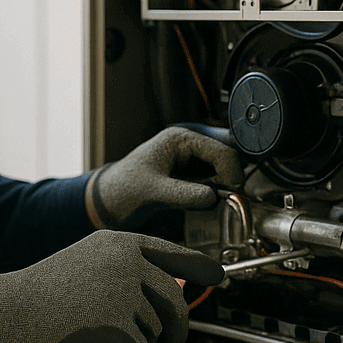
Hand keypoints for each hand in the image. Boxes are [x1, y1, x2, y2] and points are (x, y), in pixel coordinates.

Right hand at [0, 231, 223, 342]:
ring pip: (154, 331)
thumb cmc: (46, 293)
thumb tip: (174, 296)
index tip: (218, 276)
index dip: (198, 266)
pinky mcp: (118, 324)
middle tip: (175, 341)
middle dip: (178, 326)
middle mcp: (128, 262)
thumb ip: (129, 274)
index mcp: (120, 244)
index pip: (171, 253)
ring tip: (99, 336)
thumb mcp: (90, 266)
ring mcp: (124, 292)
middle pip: (174, 300)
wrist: (12, 309)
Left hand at [86, 126, 243, 229]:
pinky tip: (210, 202)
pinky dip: (216, 192)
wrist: (107, 201)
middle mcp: (187, 146)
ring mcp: (189, 161)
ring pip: (222, 170)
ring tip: (218, 201)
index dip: (232, 172)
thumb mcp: (154, 192)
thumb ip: (184, 195)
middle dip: (231, 178)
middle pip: (226, 158)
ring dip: (225, 186)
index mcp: (179, 139)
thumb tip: (214, 198)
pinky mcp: (188, 176)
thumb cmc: (122, 189)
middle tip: (230, 198)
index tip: (235, 193)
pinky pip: (213, 181)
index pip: (220, 151)